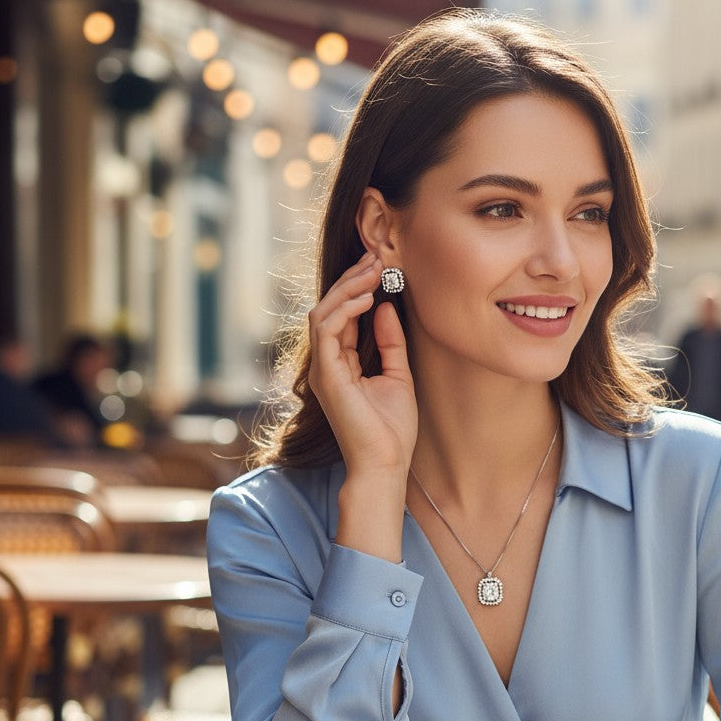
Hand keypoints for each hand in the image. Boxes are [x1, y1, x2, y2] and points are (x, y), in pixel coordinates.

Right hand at [307, 251, 417, 477]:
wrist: (386, 464)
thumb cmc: (391, 430)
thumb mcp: (397, 375)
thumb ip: (390, 342)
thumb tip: (386, 307)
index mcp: (341, 365)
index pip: (343, 317)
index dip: (359, 289)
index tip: (381, 266)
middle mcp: (326, 364)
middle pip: (329, 308)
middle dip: (352, 280)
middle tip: (375, 257)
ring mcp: (323, 369)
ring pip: (323, 312)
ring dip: (348, 287)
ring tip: (373, 269)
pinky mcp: (326, 375)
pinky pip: (327, 328)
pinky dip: (345, 308)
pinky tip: (368, 296)